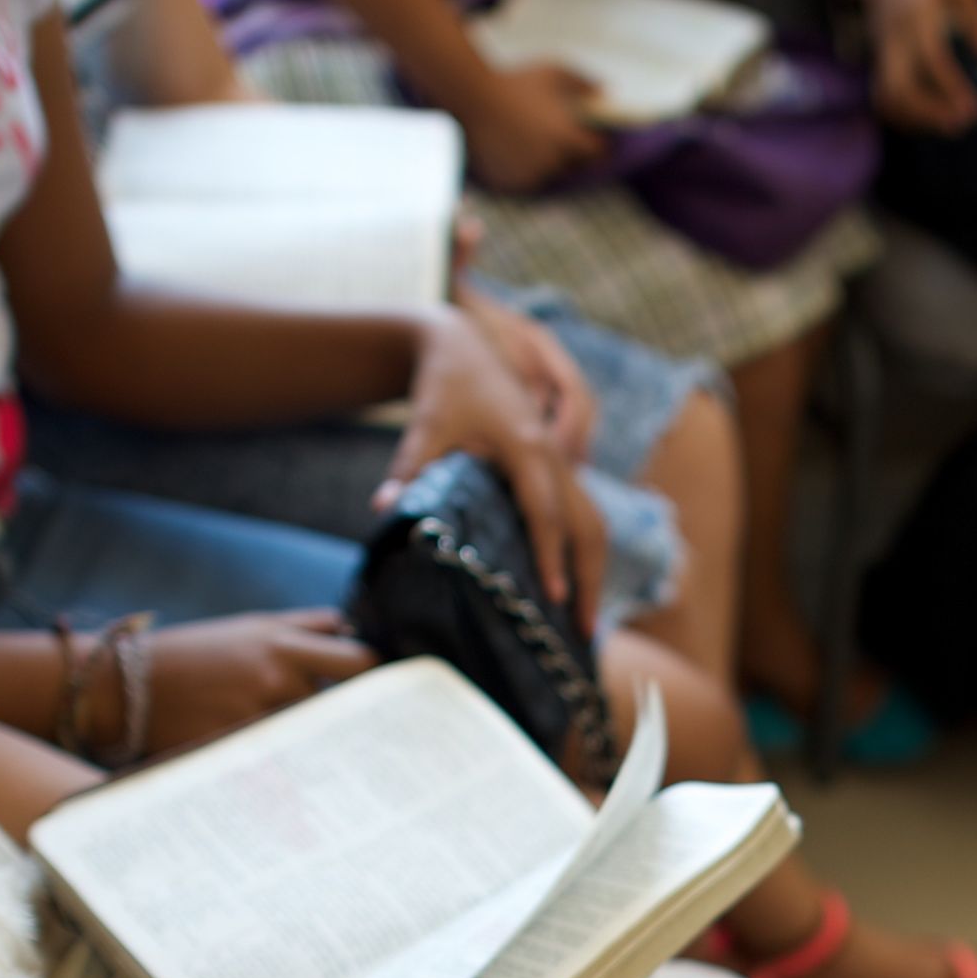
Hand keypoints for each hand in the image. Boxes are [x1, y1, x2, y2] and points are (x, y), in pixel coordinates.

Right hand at [144, 611, 374, 754]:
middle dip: (355, 719)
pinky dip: (292, 769)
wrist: (123, 687)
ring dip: (322, 746)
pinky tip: (299, 781)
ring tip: (337, 763)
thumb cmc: (194, 654)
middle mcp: (275, 679)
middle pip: (344, 707)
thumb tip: (351, 628)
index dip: (376, 679)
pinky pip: (282, 765)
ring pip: (315, 739)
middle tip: (371, 735)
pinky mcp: (238, 751)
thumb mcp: (250, 626)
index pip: (359, 662)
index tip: (382, 692)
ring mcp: (257, 717)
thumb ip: (305, 627)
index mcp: (282, 644)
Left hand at [379, 306, 608, 627]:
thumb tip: (381, 508)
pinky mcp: (560, 467)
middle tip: (582, 633)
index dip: (553, 556)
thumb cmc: (444, 385)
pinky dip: (586, 553)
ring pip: (595, 522)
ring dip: (595, 571)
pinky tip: (574, 588)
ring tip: (585, 623)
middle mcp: (555, 455)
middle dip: (590, 579)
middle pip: (588, 525)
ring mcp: (562, 461)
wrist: (465, 344)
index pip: (546, 512)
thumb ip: (409, 467)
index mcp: (527, 446)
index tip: (557, 599)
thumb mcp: (424, 424)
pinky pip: (584, 515)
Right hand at [463, 60, 607, 193]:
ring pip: (550, 175)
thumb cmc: (516, 82)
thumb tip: (605, 93)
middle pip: (574, 167)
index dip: (597, 145)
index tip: (592, 138)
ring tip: (534, 141)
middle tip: (557, 137)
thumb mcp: (554, 72)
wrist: (472, 97)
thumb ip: (583, 83)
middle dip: (571, 154)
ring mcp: (532, 175)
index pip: (598, 153)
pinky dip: (526, 170)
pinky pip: (527, 181)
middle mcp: (553, 162)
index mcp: (568, 138)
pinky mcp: (512, 183)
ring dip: (549, 164)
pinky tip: (517, 149)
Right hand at [869, 0, 976, 133]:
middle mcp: (894, 37)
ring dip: (917, 121)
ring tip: (951, 125)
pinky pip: (885, 99)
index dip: (953, 90)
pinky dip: (907, 117)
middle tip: (962, 125)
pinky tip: (934, 118)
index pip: (932, 60)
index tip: (974, 112)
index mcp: (917, 13)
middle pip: (897, 90)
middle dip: (928, 116)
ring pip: (887, 100)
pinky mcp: (878, 63)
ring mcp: (882, 52)